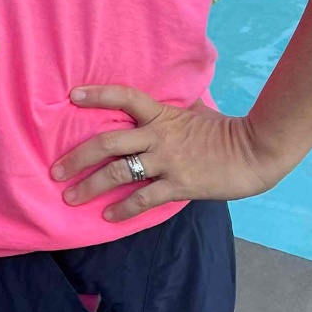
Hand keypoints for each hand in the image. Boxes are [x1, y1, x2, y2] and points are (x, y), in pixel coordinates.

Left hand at [54, 85, 278, 220]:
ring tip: (71, 197)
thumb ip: (172, 105)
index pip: (124, 97)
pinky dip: (123, 210)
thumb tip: (161, 95)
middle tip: (56, 171)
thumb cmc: (224, 130)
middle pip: (107, 143)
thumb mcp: (195, 109)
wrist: (255, 152)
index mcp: (161, 114)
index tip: (72, 96)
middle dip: (77, 158)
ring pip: (118, 174)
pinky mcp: (178, 185)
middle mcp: (158, 136)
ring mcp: (167, 161)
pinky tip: (108, 216)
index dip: (98, 95)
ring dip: (90, 187)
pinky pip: (143, 199)